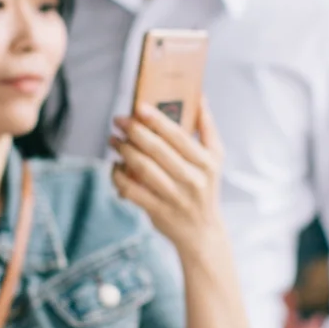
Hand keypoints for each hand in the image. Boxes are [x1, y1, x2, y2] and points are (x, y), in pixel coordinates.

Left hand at [110, 103, 226, 257]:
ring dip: (124, 151)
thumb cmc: (206, 187)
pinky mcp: (159, 211)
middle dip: (134, 132)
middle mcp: (192, 179)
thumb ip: (207, 128)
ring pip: (143, 168)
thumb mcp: (215, 159)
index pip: (179, 136)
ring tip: (113, 140)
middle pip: (158, 150)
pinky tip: (114, 166)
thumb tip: (199, 95)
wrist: (203, 232)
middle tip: (118, 120)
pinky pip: (133, 191)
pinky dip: (119, 177)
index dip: (157, 120)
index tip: (139, 107)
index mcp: (206, 162)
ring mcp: (175, 197)